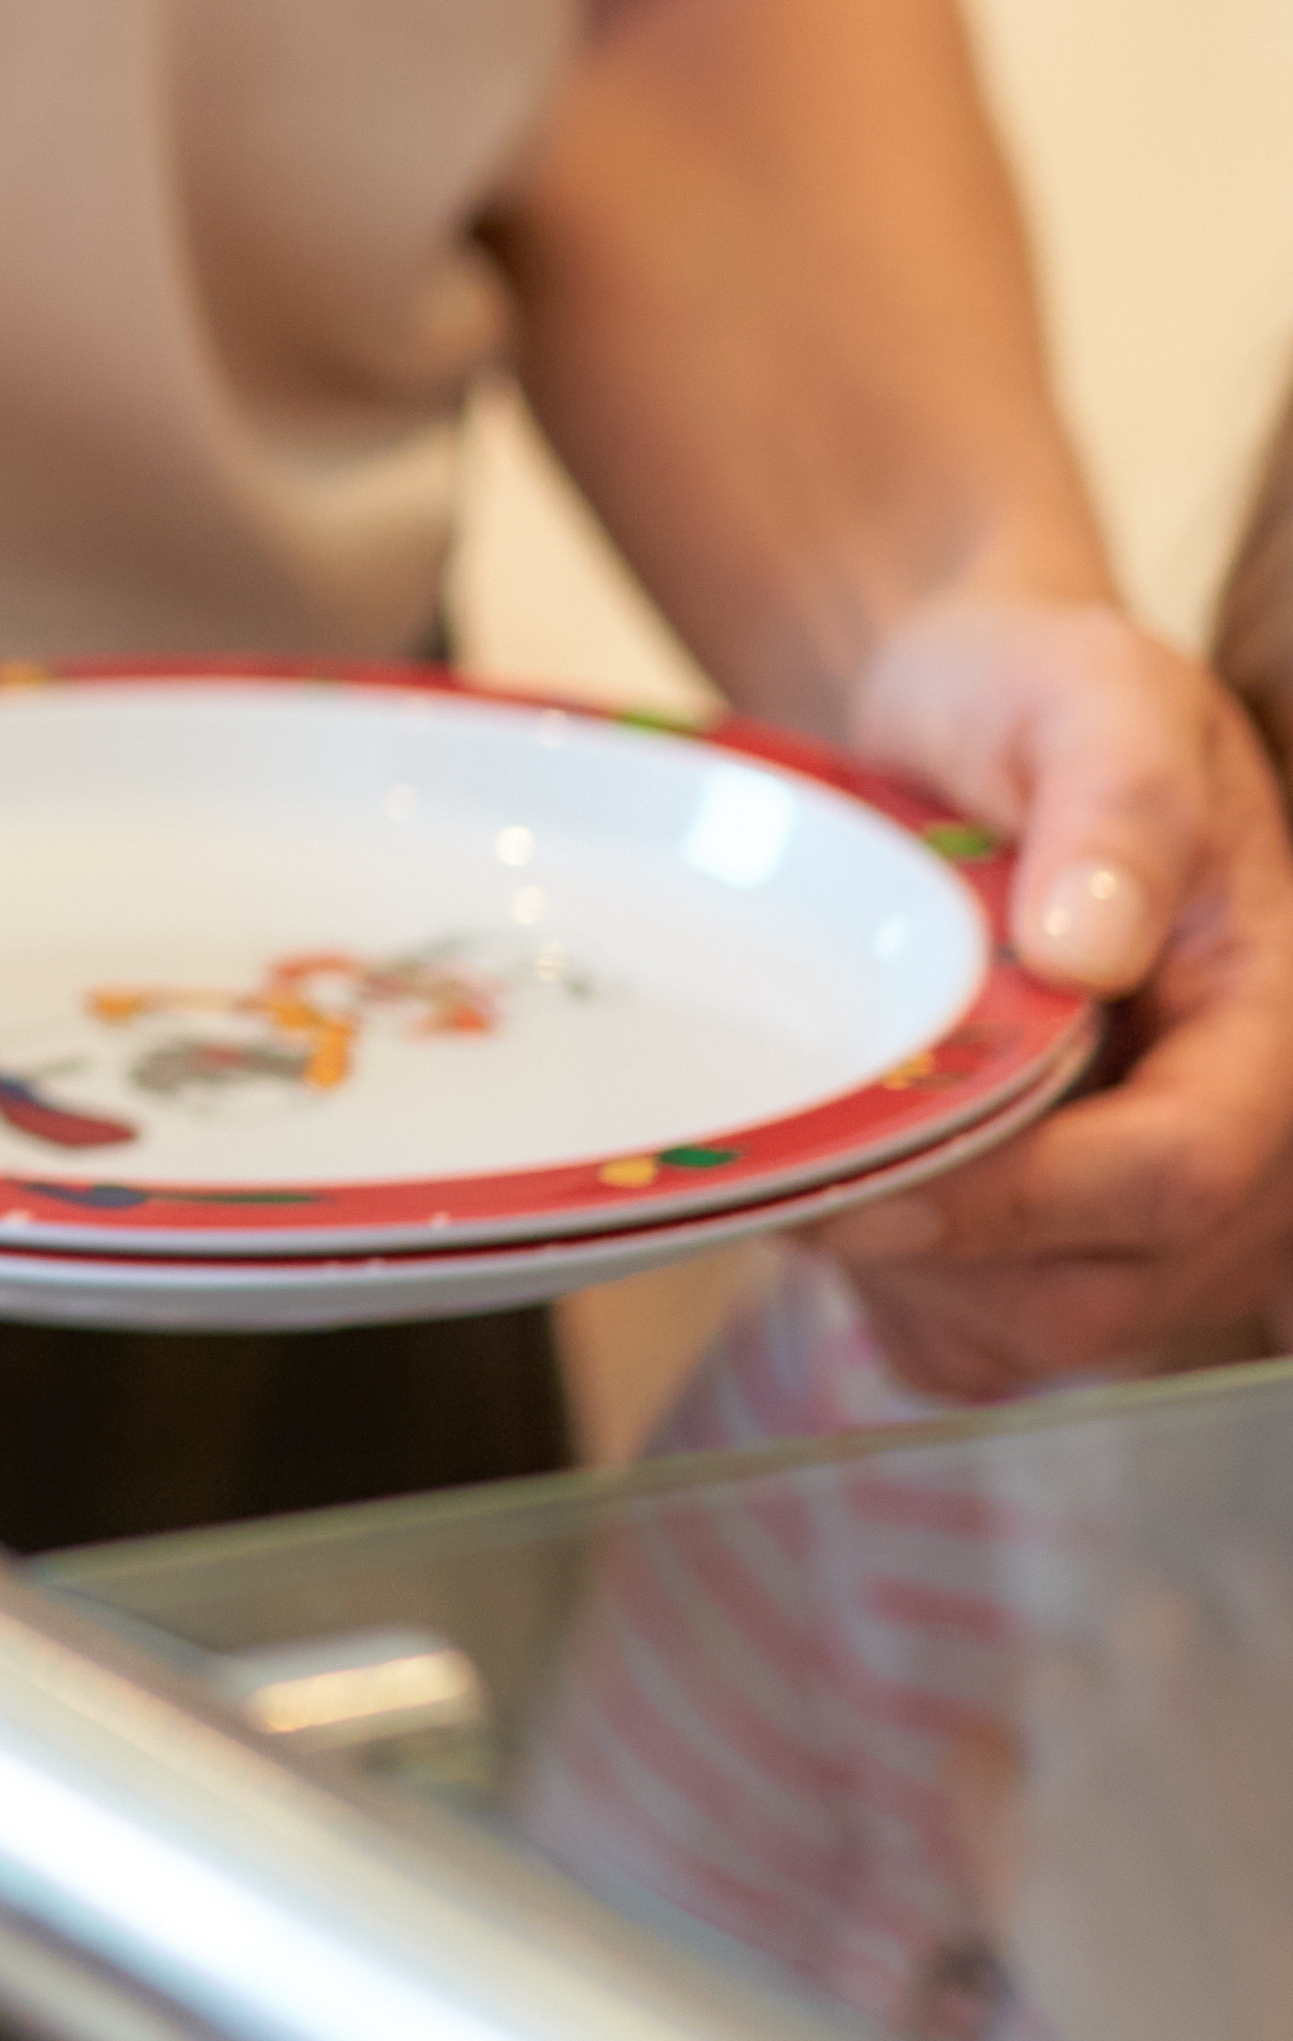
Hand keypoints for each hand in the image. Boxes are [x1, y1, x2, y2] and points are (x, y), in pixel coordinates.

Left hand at [818, 595, 1292, 1397]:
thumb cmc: (1037, 700)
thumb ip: (1115, 805)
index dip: (1024, 1200)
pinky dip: (894, 1290)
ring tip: (825, 1142)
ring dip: (903, 1276)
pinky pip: (982, 1341)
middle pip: (1104, 1292)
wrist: (977, 724)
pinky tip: (849, 1181)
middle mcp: (1246, 1150)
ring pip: (1033, 1337)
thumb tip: (1091, 944)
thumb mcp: (1091, 699)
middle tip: (796, 1160)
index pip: (1182, 1171)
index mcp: (1275, 1028)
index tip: (870, 1186)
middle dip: (939, 1251)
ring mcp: (1165, 1219)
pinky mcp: (1075, 1249)